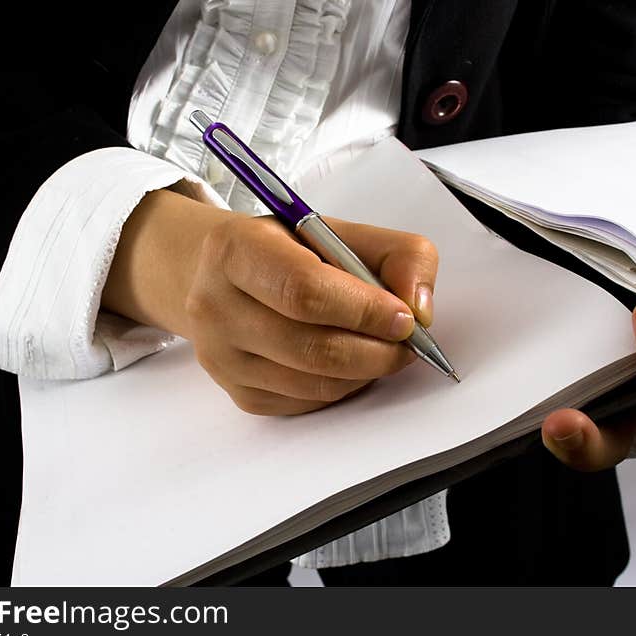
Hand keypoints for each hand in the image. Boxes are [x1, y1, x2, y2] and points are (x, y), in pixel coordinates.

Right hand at [103, 189, 438, 414]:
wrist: (221, 276)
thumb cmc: (285, 251)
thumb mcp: (338, 231)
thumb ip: (396, 254)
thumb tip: (419, 306)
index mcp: (234, 250)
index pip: (303, 290)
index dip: (364, 309)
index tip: (403, 316)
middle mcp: (215, 306)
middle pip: (312, 347)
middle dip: (376, 350)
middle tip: (407, 341)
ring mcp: (222, 357)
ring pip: (315, 384)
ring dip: (365, 371)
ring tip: (383, 348)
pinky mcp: (238, 393)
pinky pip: (307, 403)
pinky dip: (343, 387)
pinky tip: (350, 362)